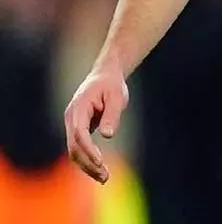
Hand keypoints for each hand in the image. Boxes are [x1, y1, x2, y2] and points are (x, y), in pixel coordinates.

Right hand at [64, 65, 128, 183]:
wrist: (104, 76)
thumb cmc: (111, 85)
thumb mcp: (116, 96)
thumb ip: (111, 115)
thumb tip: (107, 135)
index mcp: (78, 108)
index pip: (79, 133)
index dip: (88, 149)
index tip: (100, 161)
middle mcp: (71, 119)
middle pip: (74, 147)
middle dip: (88, 163)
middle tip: (105, 176)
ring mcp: (72, 125)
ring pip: (74, 151)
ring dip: (87, 166)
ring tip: (104, 178)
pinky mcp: (77, 131)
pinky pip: (79, 149)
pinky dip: (87, 161)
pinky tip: (100, 171)